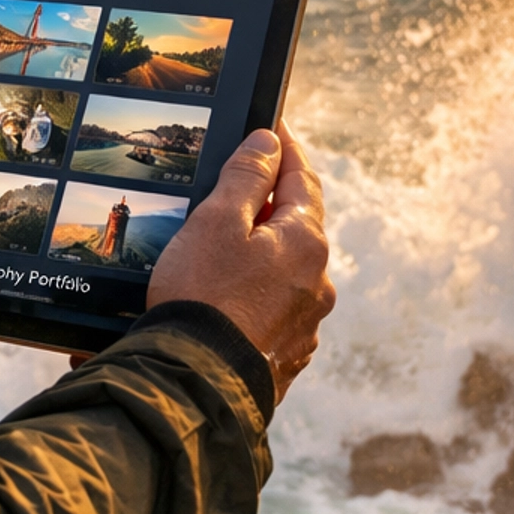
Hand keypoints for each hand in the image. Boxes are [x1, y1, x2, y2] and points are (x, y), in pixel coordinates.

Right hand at [145, 121, 333, 403]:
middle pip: (297, 228)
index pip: (302, 179)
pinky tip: (227, 304)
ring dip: (263, 259)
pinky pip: (275, 314)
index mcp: (306, 242)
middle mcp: (318, 283)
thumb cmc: (202, 298)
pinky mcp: (286, 358)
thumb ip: (246, 176)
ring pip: (287, 274)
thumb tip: (269, 142)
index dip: (284, 150)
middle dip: (270, 208)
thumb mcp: (216, 221)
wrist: (194, 385)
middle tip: (240, 191)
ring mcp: (307, 325)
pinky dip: (256, 300)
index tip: (274, 128)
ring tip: (222, 257)